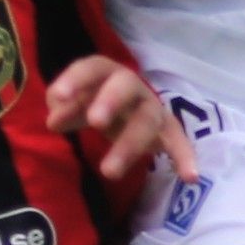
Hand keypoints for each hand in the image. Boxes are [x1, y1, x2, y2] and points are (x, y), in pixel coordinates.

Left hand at [41, 55, 202, 218]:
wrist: (123, 108)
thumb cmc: (94, 101)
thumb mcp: (76, 104)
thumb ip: (65, 111)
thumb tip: (55, 119)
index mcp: (107, 73)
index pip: (92, 67)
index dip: (75, 79)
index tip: (57, 97)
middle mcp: (132, 86)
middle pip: (125, 86)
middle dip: (111, 101)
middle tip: (95, 122)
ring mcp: (151, 107)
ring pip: (147, 119)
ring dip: (129, 145)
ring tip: (109, 172)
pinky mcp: (164, 129)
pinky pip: (177, 139)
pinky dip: (184, 155)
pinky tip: (189, 176)